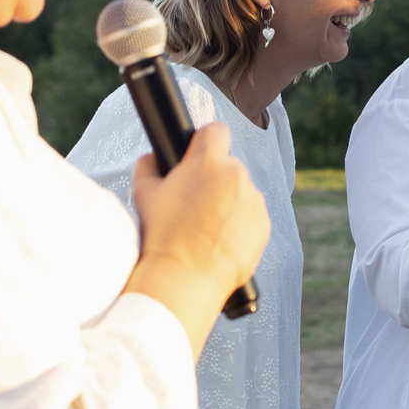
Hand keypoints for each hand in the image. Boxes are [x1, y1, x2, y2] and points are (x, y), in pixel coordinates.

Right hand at [124, 123, 271, 357]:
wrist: (186, 277)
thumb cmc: (162, 235)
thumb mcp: (144, 193)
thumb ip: (148, 166)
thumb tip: (153, 157)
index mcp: (208, 160)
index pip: (215, 131)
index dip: (205, 142)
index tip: (199, 156)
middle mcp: (236, 175)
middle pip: (228, 167)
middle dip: (215, 180)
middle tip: (195, 204)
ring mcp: (253, 200)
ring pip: (242, 193)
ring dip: (229, 203)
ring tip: (206, 228)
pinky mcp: (264, 225)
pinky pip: (252, 217)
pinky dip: (240, 225)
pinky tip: (220, 240)